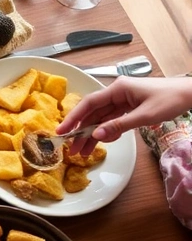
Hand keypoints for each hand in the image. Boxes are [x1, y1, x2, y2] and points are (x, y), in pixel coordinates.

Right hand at [57, 76, 191, 155]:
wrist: (190, 94)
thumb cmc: (170, 100)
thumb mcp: (144, 115)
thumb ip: (118, 126)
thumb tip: (96, 136)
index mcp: (118, 89)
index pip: (89, 103)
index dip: (73, 117)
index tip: (62, 131)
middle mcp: (117, 93)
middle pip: (93, 113)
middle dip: (81, 130)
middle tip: (71, 148)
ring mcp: (123, 100)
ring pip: (101, 118)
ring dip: (93, 134)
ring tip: (83, 151)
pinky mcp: (129, 107)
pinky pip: (112, 120)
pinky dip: (107, 131)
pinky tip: (102, 142)